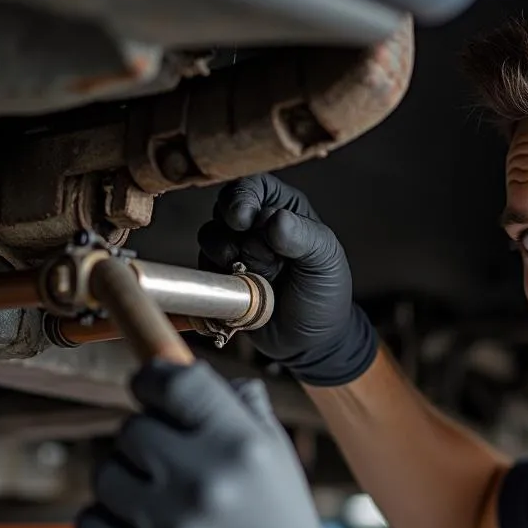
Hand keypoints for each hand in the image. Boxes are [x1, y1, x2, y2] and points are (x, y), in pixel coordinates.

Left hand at [75, 361, 376, 527]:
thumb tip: (195, 371)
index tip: (150, 395)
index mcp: (242, 446)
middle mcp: (206, 482)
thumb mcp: (279, 461)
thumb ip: (243, 411)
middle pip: (131, 430)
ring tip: (158, 510)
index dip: (152, 383)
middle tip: (167, 473)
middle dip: (144, 448)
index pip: (172, 382)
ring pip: (105, 476)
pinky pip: (89, 525)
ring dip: (124, 488)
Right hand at [198, 173, 377, 385]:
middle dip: (235, 234)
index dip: (242, 198)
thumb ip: (304, 237)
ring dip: (223, 256)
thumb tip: (273, 219)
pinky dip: (216, 278)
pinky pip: (203, 267)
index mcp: (284, 209)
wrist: (310, 342)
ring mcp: (236, 250)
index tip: (243, 221)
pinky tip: (239, 291)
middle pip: (224, 208)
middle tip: (255, 259)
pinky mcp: (221, 277)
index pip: (252, 185)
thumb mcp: (325, 262)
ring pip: (209, 237)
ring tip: (250, 277)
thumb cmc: (324, 295)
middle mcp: (256, 225)